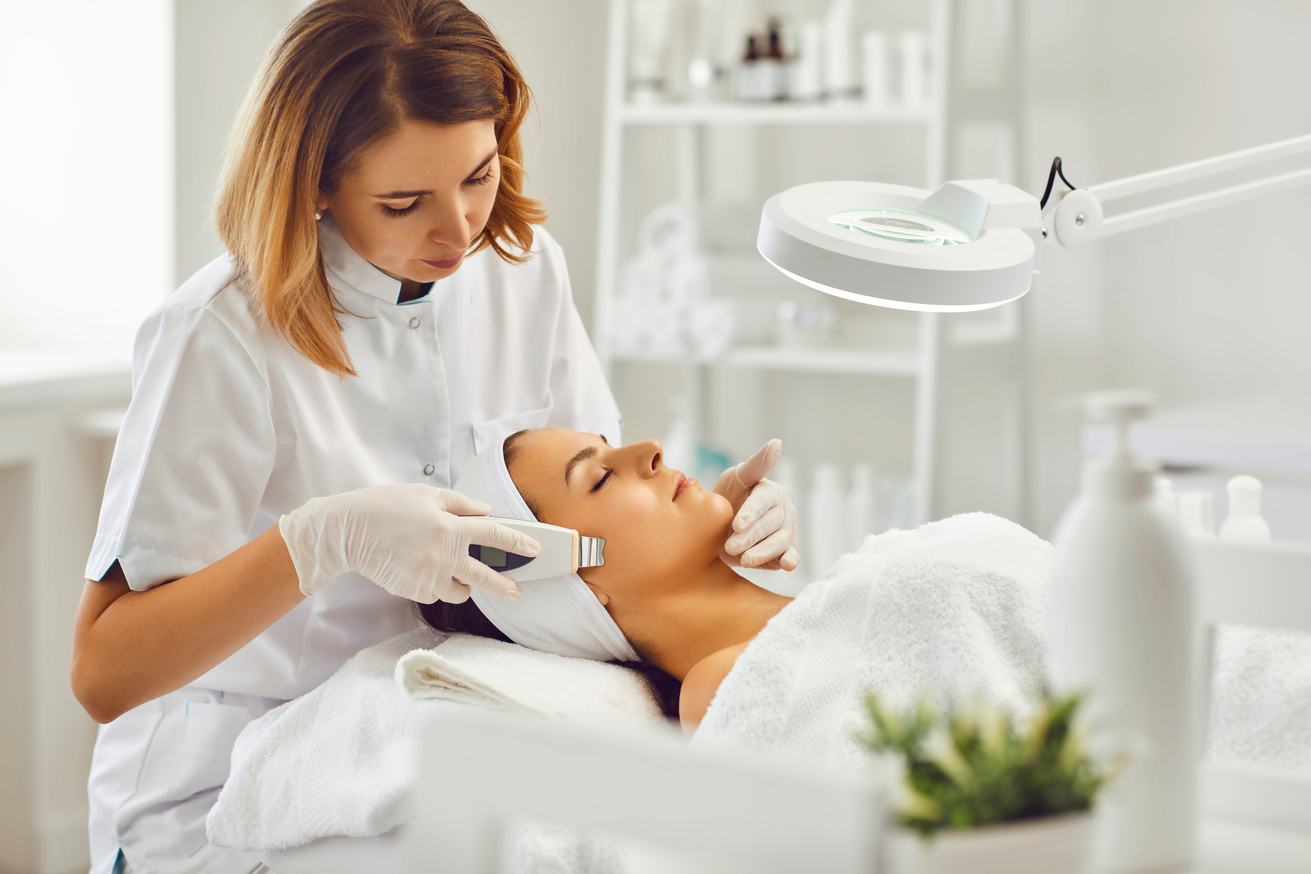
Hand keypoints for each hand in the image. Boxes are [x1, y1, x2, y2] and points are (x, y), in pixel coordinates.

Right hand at [278, 484, 538, 602]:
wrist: (349, 531)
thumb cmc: (386, 506)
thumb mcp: (427, 494)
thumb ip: (461, 504)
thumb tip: (485, 511)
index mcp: (451, 527)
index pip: (496, 536)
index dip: (519, 543)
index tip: (535, 549)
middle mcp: (445, 555)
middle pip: (486, 577)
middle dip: (506, 586)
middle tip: (518, 591)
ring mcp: (429, 576)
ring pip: (461, 591)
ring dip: (464, 585)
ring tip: (456, 574)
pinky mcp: (413, 590)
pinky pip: (436, 594)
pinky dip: (437, 586)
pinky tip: (425, 572)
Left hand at [713, 439, 799, 570]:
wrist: (721, 529)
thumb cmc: (729, 497)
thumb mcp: (736, 478)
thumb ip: (757, 464)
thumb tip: (778, 442)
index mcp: (771, 492)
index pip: (762, 502)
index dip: (750, 513)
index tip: (737, 524)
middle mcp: (783, 511)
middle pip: (769, 525)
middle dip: (749, 537)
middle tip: (730, 547)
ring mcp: (787, 531)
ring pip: (778, 543)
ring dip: (761, 552)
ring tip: (744, 560)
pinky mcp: (786, 550)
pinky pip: (790, 556)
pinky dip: (789, 561)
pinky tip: (785, 565)